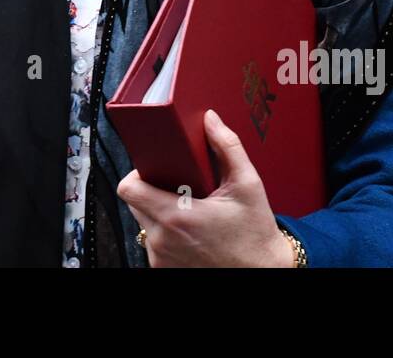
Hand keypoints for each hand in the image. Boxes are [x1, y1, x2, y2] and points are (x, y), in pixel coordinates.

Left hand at [116, 108, 295, 267]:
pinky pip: (154, 243)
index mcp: (177, 217)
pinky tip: (189, 231)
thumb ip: (228, 147)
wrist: (263, 272)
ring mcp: (161, 258)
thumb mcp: (247, 185)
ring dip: (159, 213)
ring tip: (187, 209)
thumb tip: (210, 120)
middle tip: (178, 187)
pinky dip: (166, 234)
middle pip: (134, 204)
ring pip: (144, 223)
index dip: (137, 174)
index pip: (129, 189)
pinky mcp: (164, 270)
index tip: (155, 170)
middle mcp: (163, 240)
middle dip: (152, 191)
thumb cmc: (255, 235)